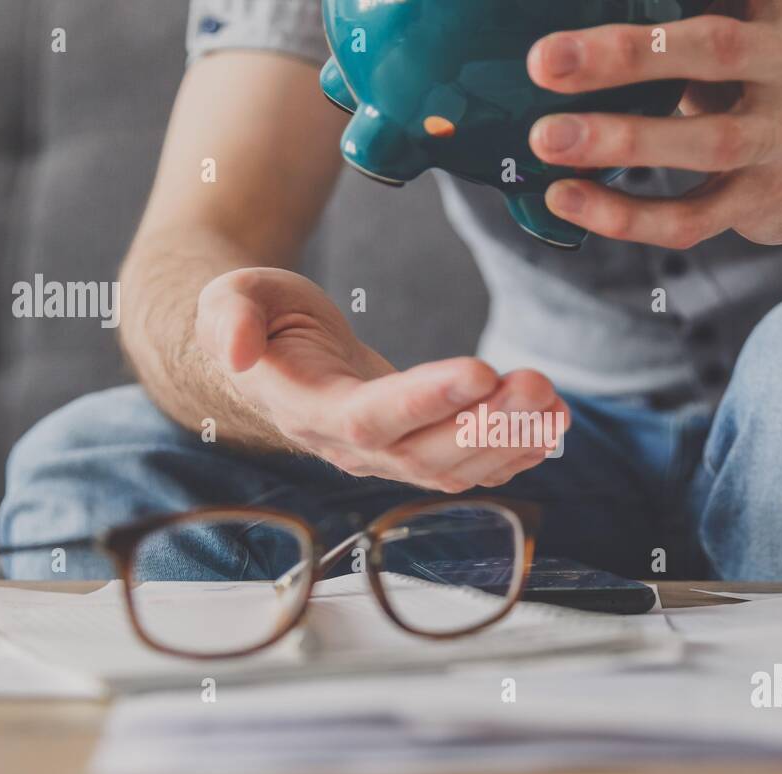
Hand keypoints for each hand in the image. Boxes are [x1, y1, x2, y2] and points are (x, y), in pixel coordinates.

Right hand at [196, 268, 568, 491]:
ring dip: (510, 438)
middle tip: (536, 385)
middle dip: (486, 424)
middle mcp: (350, 447)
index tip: (477, 372)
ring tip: (551, 401)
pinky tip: (551, 424)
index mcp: (307, 409)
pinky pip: (470, 467)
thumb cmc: (260, 318)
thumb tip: (236, 349)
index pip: (368, 417)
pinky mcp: (416, 450)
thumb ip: (230, 320)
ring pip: (455, 466)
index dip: (423, 401)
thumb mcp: (233, 298)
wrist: (276, 353)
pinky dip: (516, 450)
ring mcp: (386, 456)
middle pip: (424, 452)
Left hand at [526, 0, 781, 249]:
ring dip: (619, 140)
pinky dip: (624, 215)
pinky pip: (691, 218)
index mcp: (777, 11)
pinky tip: (566, 198)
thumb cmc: (769, 87)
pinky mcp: (762, 202)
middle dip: (626, 53)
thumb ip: (688, 17)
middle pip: (712, 50)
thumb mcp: (754, 29)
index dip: (665, 0)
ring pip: (703, 143)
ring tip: (546, 138)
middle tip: (544, 60)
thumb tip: (575, 27)